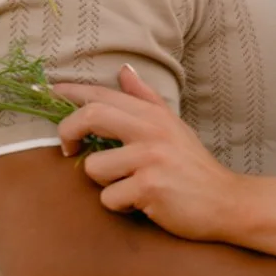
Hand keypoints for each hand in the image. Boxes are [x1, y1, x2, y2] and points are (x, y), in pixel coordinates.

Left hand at [57, 68, 242, 240]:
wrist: (226, 201)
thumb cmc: (193, 166)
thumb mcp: (173, 126)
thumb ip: (146, 98)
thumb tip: (124, 69)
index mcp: (153, 115)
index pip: (104, 95)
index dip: (72, 92)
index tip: (49, 91)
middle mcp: (151, 131)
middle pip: (91, 116)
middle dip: (68, 131)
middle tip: (68, 149)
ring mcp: (150, 159)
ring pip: (94, 168)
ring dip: (105, 184)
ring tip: (129, 186)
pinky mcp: (149, 188)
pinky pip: (110, 198)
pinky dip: (121, 206)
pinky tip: (142, 204)